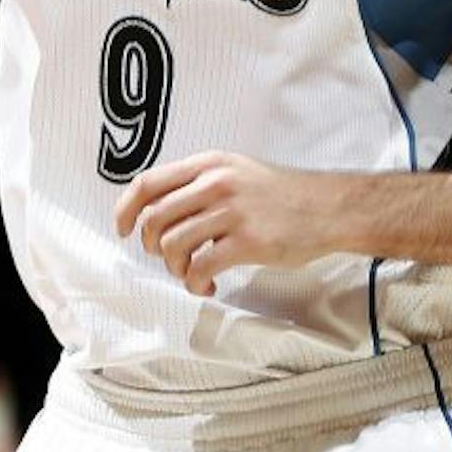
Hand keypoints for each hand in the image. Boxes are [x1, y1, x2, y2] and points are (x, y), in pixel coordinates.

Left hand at [114, 152, 344, 296]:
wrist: (329, 208)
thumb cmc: (283, 194)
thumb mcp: (238, 171)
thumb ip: (201, 183)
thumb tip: (159, 208)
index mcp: (210, 164)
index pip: (148, 183)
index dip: (125, 209)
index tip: (123, 228)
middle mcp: (217, 183)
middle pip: (154, 218)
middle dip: (152, 246)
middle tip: (168, 257)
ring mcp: (232, 212)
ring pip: (173, 245)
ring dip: (175, 268)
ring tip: (191, 274)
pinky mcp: (247, 241)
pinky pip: (200, 268)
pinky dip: (195, 285)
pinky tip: (209, 287)